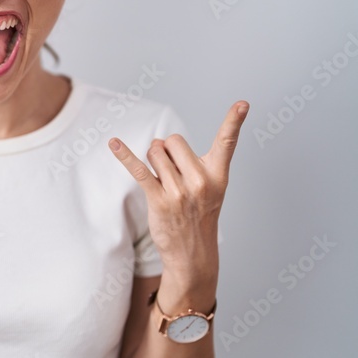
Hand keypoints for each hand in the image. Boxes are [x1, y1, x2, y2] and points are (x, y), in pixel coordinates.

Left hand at [107, 101, 248, 282]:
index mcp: (218, 175)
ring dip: (153, 161)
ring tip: (163, 183)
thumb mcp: (209, 189)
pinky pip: (139, 169)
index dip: (234, 121)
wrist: (193, 254)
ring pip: (155, 152)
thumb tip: (159, 143)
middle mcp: (201, 181)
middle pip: (173, 141)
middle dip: (167, 150)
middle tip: (173, 174)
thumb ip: (191, 162)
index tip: (243, 103)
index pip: (227, 143)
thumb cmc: (199, 215)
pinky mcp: (159, 199)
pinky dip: (124, 155)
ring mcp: (180, 191)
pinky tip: (113, 144)